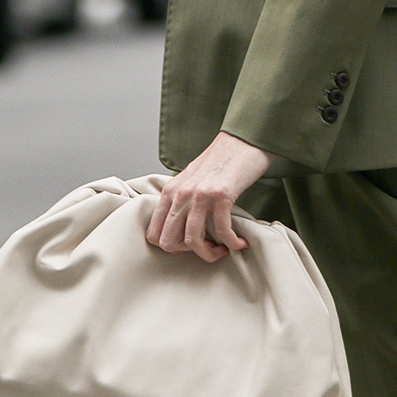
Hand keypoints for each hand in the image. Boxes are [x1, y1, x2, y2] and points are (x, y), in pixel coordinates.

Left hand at [146, 133, 272, 261]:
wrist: (242, 142)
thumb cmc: (220, 162)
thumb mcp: (190, 179)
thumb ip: (181, 199)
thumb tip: (179, 229)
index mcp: (170, 191)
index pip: (154, 233)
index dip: (171, 247)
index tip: (190, 246)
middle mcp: (180, 194)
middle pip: (169, 242)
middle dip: (189, 254)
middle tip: (207, 249)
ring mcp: (199, 195)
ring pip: (192, 241)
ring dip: (210, 254)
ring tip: (223, 250)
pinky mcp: (221, 196)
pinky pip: (222, 232)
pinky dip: (232, 243)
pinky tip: (240, 242)